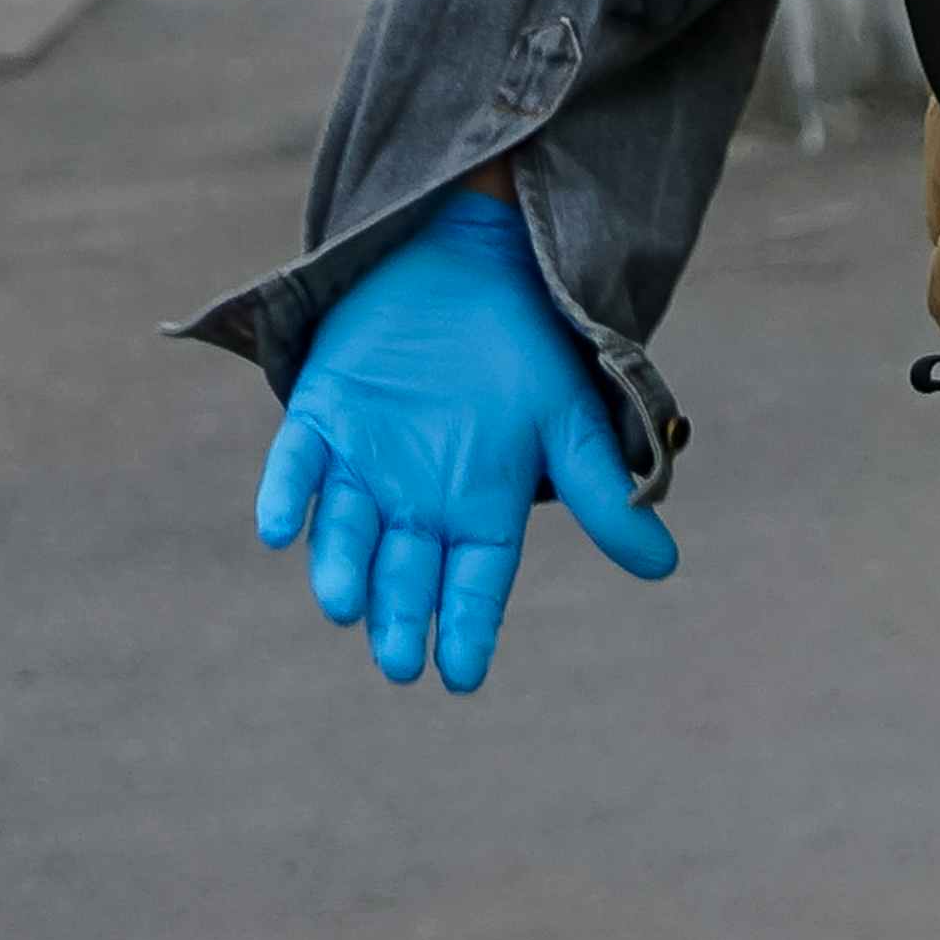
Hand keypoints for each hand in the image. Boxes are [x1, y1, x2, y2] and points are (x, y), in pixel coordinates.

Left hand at [253, 187, 675, 690]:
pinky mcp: (321, 415)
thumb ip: (603, 492)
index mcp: (478, 508)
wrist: (475, 262)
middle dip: (400, 615)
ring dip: (340, 565)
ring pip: (343, 529)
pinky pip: (294, 463)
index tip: (460, 677)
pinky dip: (284, 494)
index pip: (474, 584)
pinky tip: (276, 529)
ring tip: (343, 605)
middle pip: (404, 571)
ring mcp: (363, 461)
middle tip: (397, 661)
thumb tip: (664, 567)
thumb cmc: (527, 347)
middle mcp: (416, 500)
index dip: (467, 628)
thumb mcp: (569, 421)